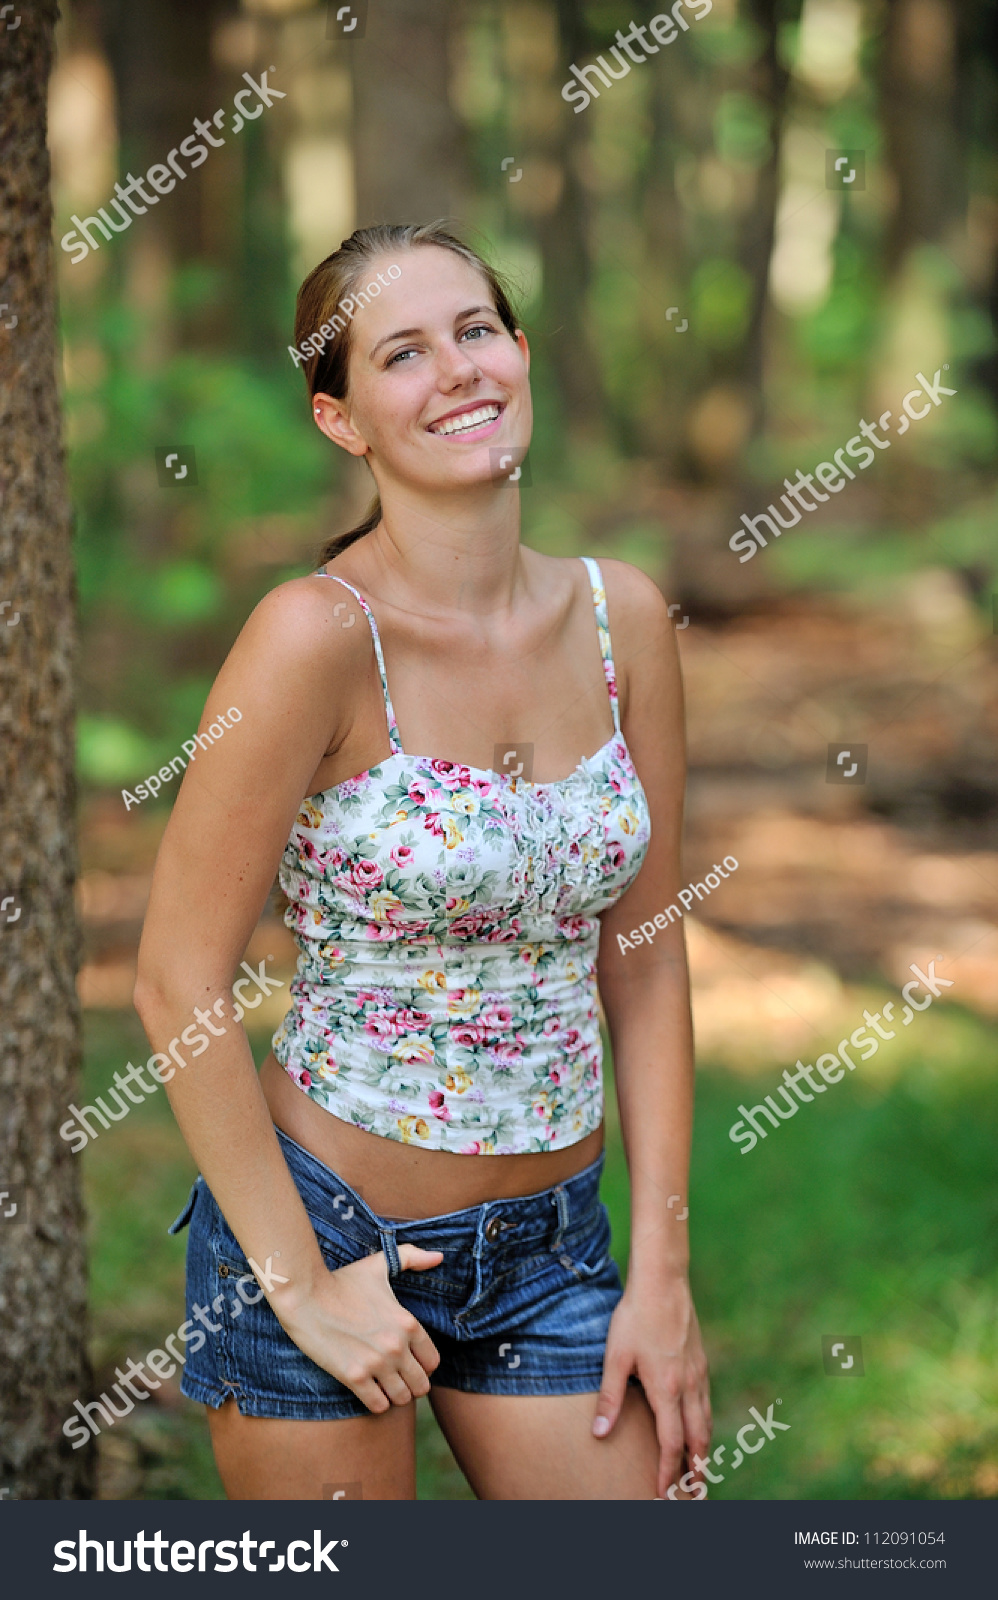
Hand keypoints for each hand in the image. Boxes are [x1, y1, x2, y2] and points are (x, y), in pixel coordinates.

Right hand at [277, 1244, 443, 1412]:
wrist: (305, 1296)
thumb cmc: (342, 1280)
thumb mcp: (379, 1264)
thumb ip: (412, 1257)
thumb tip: (439, 1256)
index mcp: (408, 1323)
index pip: (433, 1362)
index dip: (423, 1365)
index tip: (409, 1362)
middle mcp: (397, 1346)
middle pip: (421, 1385)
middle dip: (411, 1384)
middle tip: (396, 1378)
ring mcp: (376, 1364)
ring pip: (402, 1399)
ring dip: (394, 1395)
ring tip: (383, 1385)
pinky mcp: (354, 1377)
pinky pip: (378, 1406)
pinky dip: (376, 1403)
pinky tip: (368, 1390)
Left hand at [593, 1274, 710, 1497]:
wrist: (663, 1281)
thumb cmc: (635, 1317)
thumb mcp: (615, 1357)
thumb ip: (610, 1397)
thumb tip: (599, 1433)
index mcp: (667, 1390)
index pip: (671, 1444)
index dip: (668, 1472)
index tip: (664, 1494)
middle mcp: (689, 1387)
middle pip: (698, 1440)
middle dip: (697, 1470)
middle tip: (695, 1495)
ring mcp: (699, 1373)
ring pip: (706, 1422)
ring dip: (704, 1449)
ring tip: (700, 1469)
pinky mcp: (701, 1361)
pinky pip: (706, 1403)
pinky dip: (705, 1424)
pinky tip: (698, 1425)